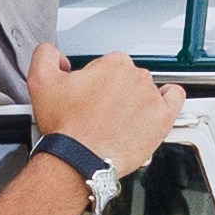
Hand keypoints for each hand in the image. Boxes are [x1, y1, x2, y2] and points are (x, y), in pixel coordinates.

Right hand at [33, 41, 179, 186]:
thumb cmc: (65, 127)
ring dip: (135, 100)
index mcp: (112, 64)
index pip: (108, 65)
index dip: (95, 80)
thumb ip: (46, 56)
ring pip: (146, 90)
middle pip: (127, 77)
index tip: (89, 95)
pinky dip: (168, 99)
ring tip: (119, 119)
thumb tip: (56, 55)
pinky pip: (175, 99)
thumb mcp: (40, 81)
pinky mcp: (163, 119)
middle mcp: (136, 77)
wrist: (79, 159)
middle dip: (114, 91)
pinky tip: (155, 107)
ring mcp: (151, 98)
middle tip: (99, 110)